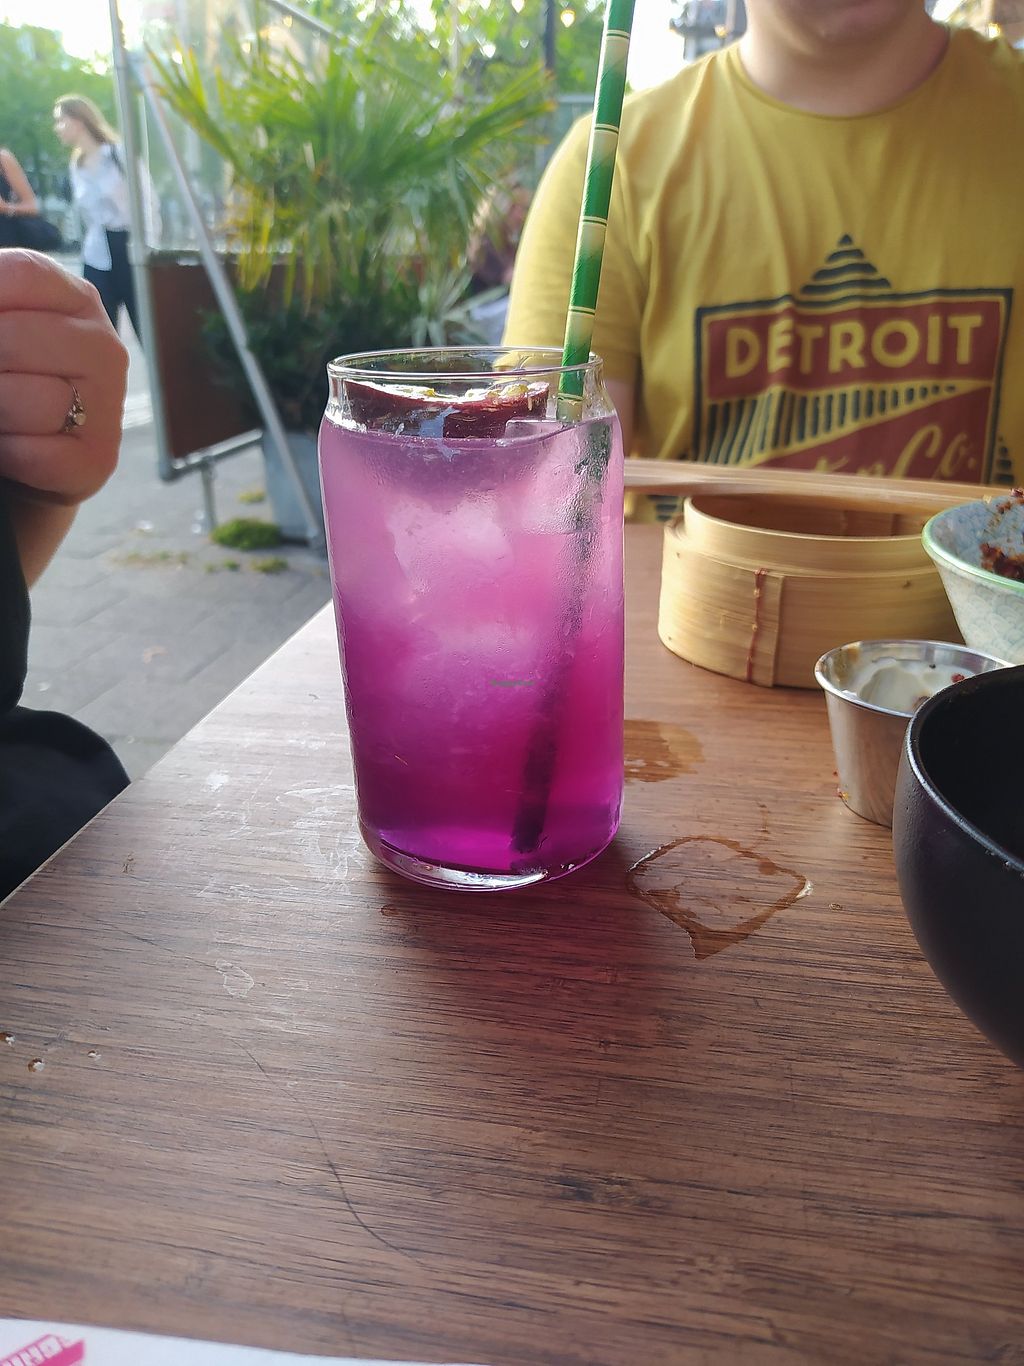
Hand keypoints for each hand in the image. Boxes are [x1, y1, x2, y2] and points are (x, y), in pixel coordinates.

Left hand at [0, 250, 127, 507]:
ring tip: (2, 415)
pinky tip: (13, 448)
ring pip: (20, 400)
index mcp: (76, 300)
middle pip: (11, 341)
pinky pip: (32, 454)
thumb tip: (0, 338)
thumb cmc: (10, 377)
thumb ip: (1, 310)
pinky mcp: (99, 457)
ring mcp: (108, 403)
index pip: (21, 275)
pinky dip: (8, 454)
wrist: (27, 454)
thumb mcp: (5, 325)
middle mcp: (104, 347)